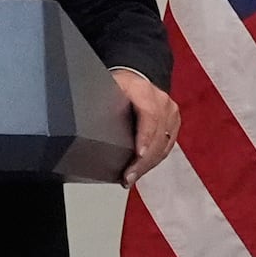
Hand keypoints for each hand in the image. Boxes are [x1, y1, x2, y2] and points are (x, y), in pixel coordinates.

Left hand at [111, 67, 181, 183]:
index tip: (138, 155)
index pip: (150, 116)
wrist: (136, 78)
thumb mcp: (108, 89)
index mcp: (144, 91)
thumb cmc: (120, 85)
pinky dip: (153, 161)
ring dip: (147, 165)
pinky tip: (140, 171)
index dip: (145, 137)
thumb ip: (100, 104)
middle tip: (128, 177)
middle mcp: (162, 102)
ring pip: (163, 145)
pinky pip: (166, 147)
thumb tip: (82, 126)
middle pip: (158, 136)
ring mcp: (171, 113)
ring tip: (130, 178)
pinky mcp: (173, 124)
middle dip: (143, 161)